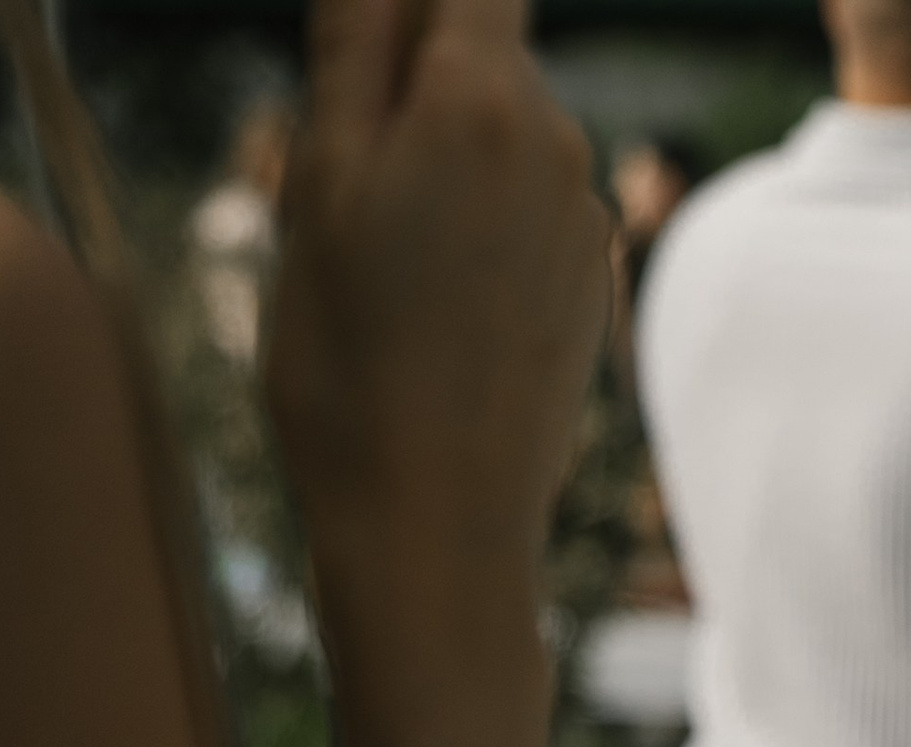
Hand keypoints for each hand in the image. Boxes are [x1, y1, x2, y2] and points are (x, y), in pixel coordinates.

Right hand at [269, 0, 607, 655]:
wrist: (436, 534)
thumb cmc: (350, 365)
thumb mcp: (318, 186)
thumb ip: (355, 46)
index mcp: (481, 97)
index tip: (378, 47)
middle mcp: (557, 141)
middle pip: (477, 53)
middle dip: (408, 92)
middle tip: (345, 198)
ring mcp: (585, 218)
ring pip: (496, 140)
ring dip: (436, 170)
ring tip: (386, 279)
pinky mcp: (592, 286)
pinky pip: (522, 216)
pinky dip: (476, 236)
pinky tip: (435, 322)